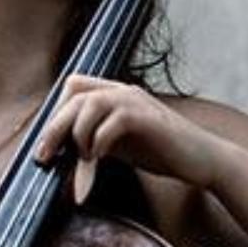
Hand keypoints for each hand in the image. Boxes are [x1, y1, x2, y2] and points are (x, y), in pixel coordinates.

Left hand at [34, 75, 219, 188]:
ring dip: (76, 134)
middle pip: (75, 95)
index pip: (74, 85)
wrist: (203, 161)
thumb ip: (92, 138)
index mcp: (115, 93)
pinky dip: (99, 141)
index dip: (55, 112)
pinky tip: (99, 158)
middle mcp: (125, 91)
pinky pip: (114, 121)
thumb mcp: (118, 143)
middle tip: (45, 157)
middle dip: (54, 127)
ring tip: (81, 159)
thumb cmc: (160, 153)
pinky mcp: (150, 119)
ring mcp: (138, 102)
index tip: (47, 144)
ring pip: (90, 103)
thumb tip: (59, 150)